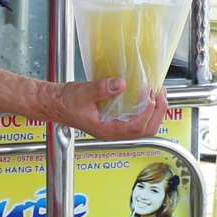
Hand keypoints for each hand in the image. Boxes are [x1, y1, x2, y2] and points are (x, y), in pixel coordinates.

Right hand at [41, 77, 169, 140]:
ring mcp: (115, 127)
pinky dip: (146, 109)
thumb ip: (102, 89)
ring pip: (143, 127)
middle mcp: (113, 132)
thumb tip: (121, 84)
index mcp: (106, 131)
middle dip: (158, 113)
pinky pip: (137, 119)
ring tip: (159, 94)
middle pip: (145, 130)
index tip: (150, 95)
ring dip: (155, 111)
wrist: (54, 103)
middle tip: (161, 94)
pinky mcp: (115, 120)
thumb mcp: (84, 92)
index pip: (135, 127)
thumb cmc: (65, 102)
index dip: (147, 112)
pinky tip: (147, 96)